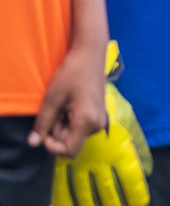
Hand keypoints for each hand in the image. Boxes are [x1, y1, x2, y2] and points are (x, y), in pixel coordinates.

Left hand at [30, 42, 105, 156]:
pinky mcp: (99, 115)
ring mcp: (100, 120)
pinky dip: (71, 120)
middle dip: (57, 131)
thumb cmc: (72, 73)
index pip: (69, 150)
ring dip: (63, 125)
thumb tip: (33, 144)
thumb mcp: (52, 99)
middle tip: (55, 109)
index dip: (52, 147)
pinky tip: (70, 104)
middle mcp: (97, 124)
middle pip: (71, 142)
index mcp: (87, 122)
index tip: (44, 131)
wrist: (91, 55)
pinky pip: (81, 127)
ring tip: (63, 104)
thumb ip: (43, 123)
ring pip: (75, 134)